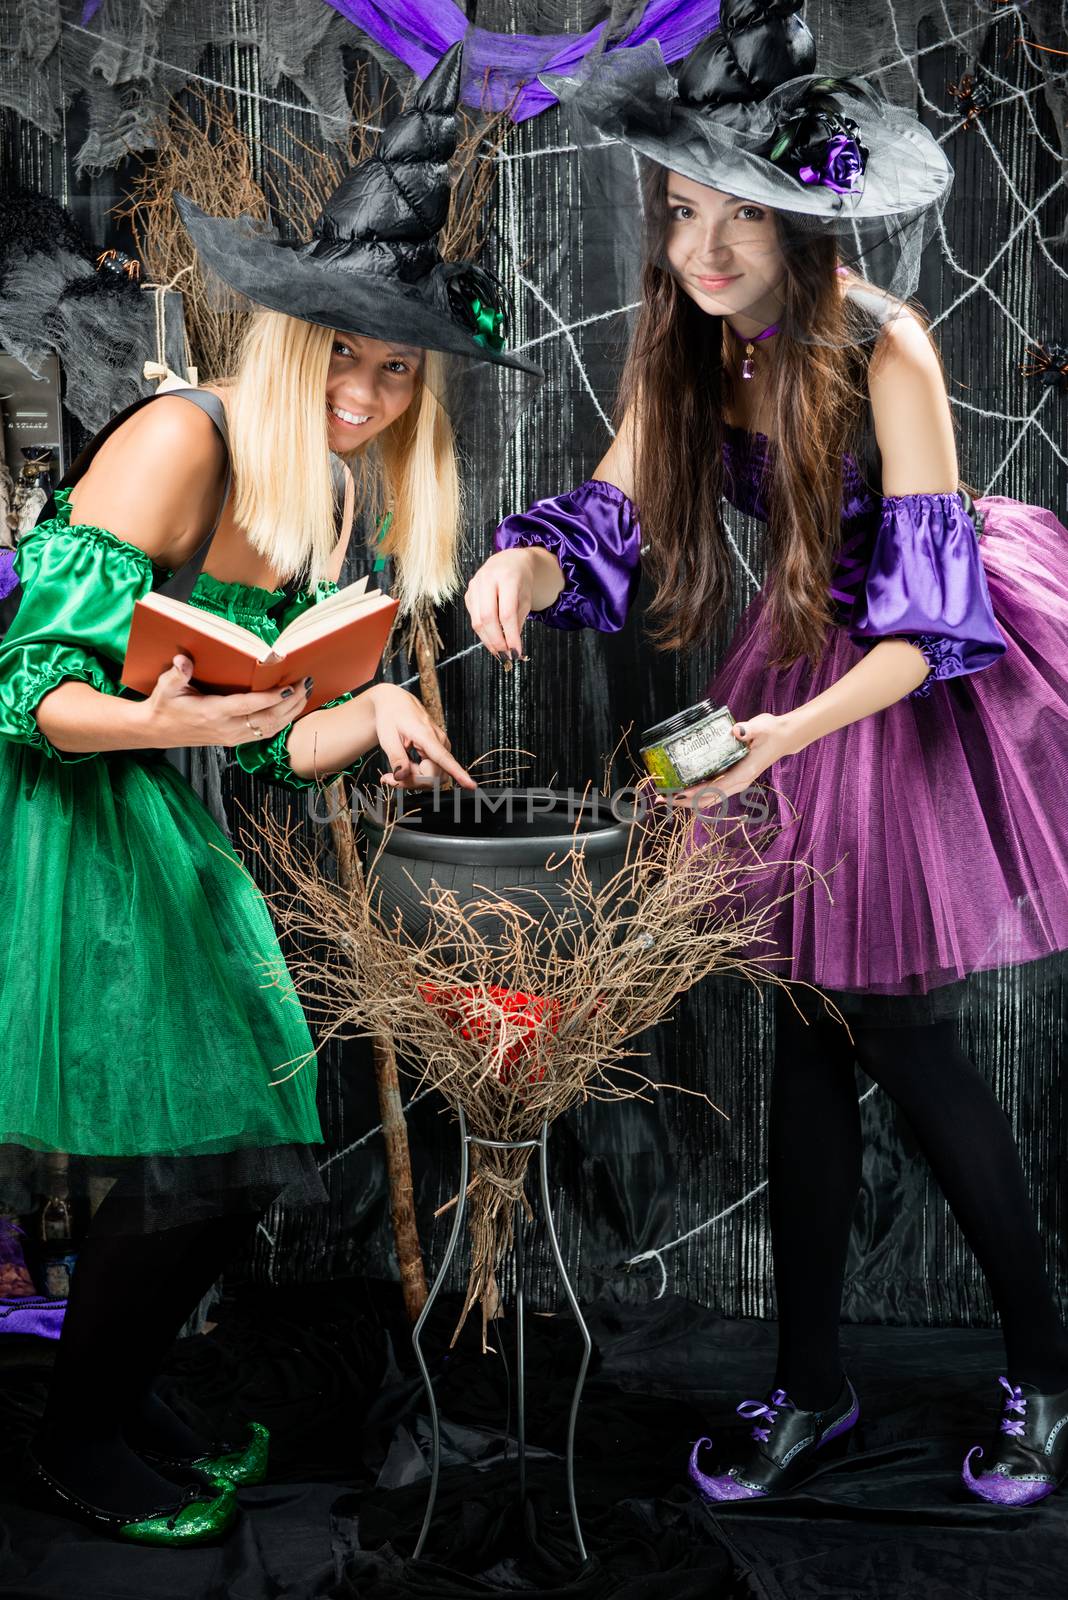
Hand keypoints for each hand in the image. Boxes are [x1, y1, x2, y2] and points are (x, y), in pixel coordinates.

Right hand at [144, 654, 311, 748]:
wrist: (157, 731)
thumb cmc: (164, 706)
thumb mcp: (166, 687)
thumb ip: (177, 674)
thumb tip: (183, 660)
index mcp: (214, 713)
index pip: (250, 706)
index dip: (271, 698)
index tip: (289, 687)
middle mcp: (227, 728)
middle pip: (268, 719)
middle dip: (290, 702)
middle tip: (305, 684)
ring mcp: (233, 737)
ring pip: (270, 728)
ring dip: (291, 712)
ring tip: (305, 693)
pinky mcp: (235, 740)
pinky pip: (265, 733)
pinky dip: (282, 721)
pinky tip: (292, 708)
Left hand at [367, 683, 475, 789]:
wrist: (396, 702)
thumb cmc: (391, 716)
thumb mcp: (387, 737)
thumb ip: (396, 758)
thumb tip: (402, 776)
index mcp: (426, 735)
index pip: (444, 759)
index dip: (458, 774)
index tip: (471, 785)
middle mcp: (439, 741)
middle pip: (435, 776)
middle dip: (413, 781)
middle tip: (390, 776)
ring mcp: (442, 746)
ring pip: (434, 776)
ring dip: (414, 778)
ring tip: (396, 768)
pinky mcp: (439, 751)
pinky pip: (433, 771)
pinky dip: (416, 774)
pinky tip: (404, 767)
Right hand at [464, 547, 541, 659]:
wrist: (509, 562)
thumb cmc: (521, 581)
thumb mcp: (526, 599)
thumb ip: (518, 621)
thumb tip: (512, 647)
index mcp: (507, 577)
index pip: (506, 613)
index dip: (510, 635)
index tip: (516, 652)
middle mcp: (487, 579)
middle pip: (487, 617)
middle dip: (496, 641)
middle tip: (506, 656)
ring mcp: (474, 585)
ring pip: (477, 620)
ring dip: (488, 640)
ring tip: (500, 652)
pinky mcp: (468, 593)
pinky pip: (473, 618)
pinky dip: (483, 632)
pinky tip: (492, 639)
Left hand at [675, 712, 797, 806]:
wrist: (783, 737)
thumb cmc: (771, 732)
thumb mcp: (761, 727)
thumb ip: (749, 729)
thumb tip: (736, 731)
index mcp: (744, 774)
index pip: (716, 788)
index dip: (697, 792)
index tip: (679, 793)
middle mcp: (738, 782)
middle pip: (709, 799)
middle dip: (685, 801)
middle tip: (662, 799)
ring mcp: (735, 782)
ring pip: (709, 798)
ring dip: (688, 800)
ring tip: (666, 798)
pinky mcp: (732, 778)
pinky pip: (711, 790)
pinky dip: (695, 793)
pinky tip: (681, 789)